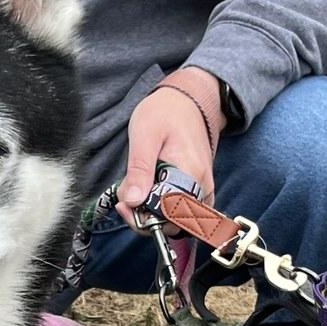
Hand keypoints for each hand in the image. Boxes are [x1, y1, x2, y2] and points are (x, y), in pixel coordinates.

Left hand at [116, 67, 223, 224]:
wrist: (186, 101)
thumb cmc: (165, 113)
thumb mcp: (144, 135)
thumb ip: (139, 169)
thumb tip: (132, 201)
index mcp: (190, 174)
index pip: (169, 215)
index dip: (144, 217)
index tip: (123, 204)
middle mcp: (202, 187)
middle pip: (175, 224)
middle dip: (146, 219)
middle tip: (123, 200)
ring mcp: (203, 190)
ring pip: (178, 221)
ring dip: (153, 217)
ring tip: (133, 195)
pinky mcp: (199, 191)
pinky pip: (182, 212)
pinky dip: (162, 211)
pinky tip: (147, 196)